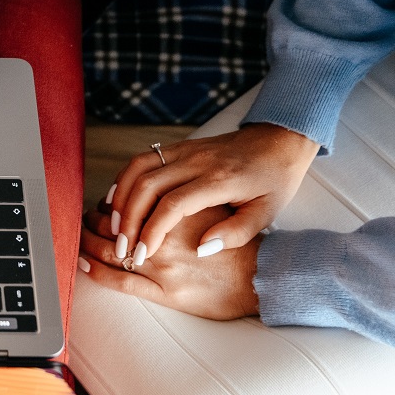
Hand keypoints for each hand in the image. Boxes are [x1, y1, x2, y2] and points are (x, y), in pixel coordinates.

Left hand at [79, 206, 261, 319]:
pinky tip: (84, 263)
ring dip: (88, 242)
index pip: (130, 203)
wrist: (264, 278)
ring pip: (111, 251)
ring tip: (80, 237)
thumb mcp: (215, 211)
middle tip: (82, 219)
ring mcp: (164, 268)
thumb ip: (182, 204)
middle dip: (92, 221)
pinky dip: (97, 271)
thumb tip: (151, 196)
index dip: (109, 204)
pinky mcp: (166, 292)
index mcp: (178, 214)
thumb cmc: (241, 244)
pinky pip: (121, 282)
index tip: (101, 205)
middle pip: (114, 225)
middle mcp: (167, 239)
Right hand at [107, 124, 317, 261]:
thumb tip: (201, 249)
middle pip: (147, 186)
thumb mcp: (267, 212)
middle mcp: (197, 160)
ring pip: (138, 169)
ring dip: (121, 199)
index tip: (141, 254)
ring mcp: (184, 150)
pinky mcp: (178, 146)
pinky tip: (119, 201)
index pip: (173, 205)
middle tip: (122, 247)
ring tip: (114, 227)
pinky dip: (124, 180)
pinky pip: (141, 160)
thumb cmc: (274, 180)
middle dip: (128, 219)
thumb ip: (236, 233)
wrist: (279, 140)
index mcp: (219, 179)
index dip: (152, 231)